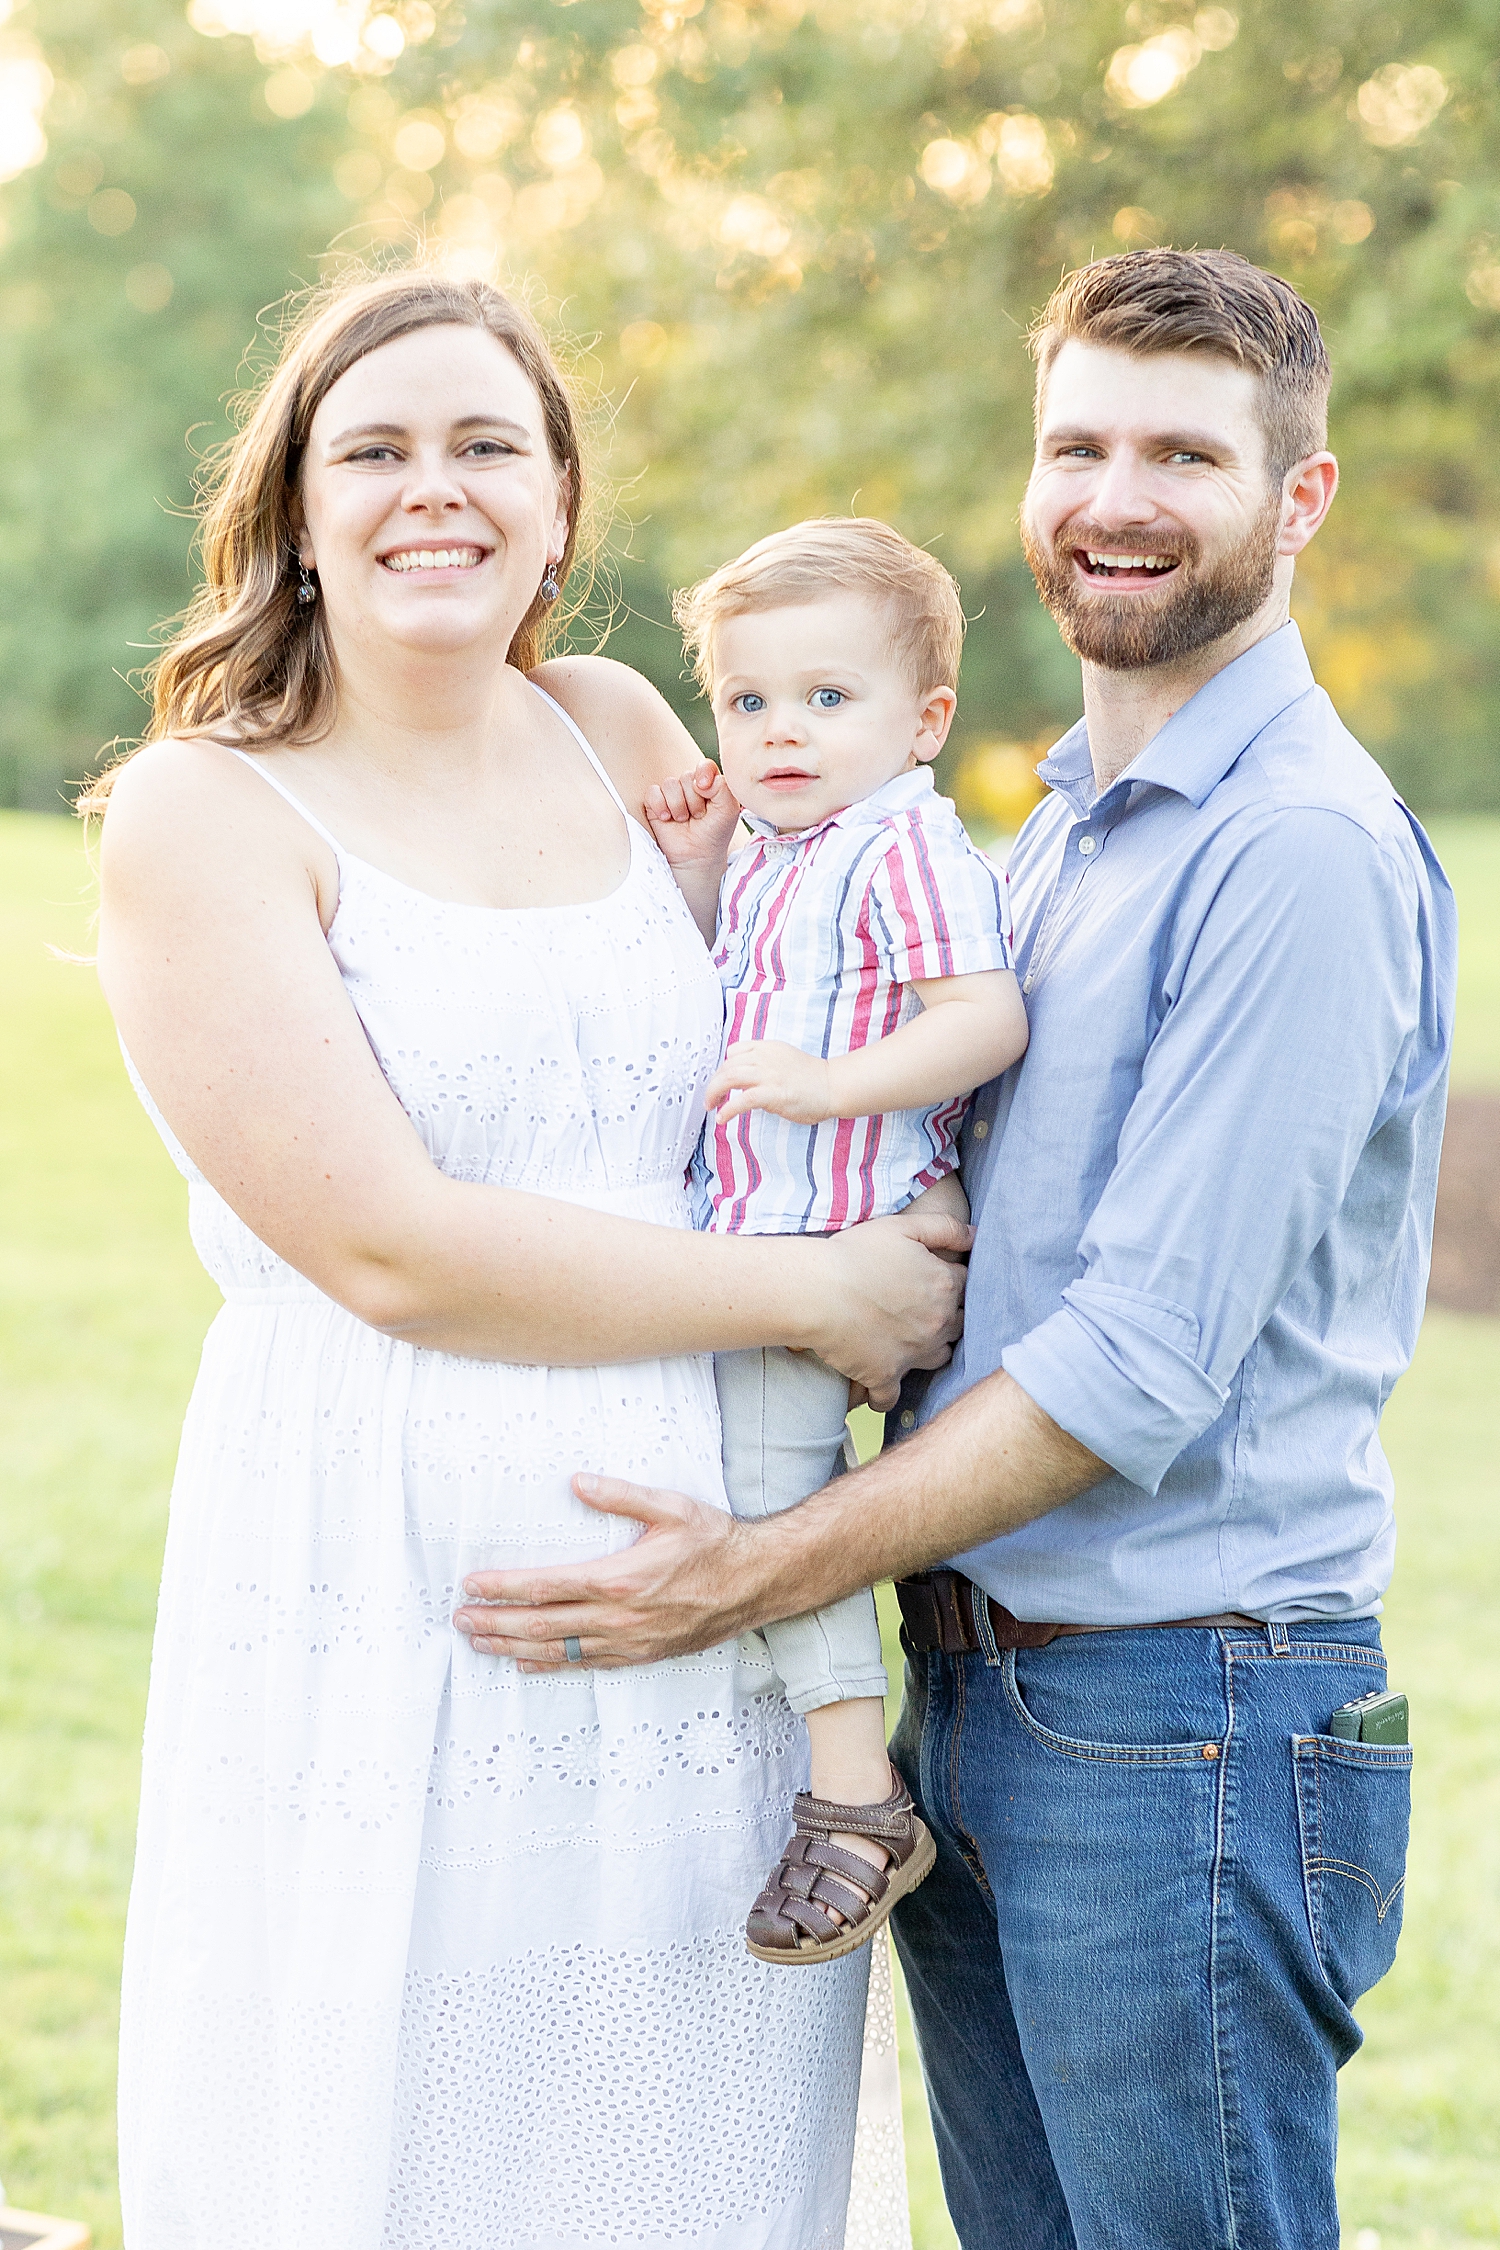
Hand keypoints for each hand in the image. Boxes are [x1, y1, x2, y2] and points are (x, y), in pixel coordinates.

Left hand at [453, 1474, 753, 1667]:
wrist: (758, 1582)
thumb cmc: (715, 1541)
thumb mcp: (670, 1507)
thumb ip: (620, 1495)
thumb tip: (577, 1482)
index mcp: (620, 1578)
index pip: (547, 1585)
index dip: (504, 1588)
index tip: (473, 1584)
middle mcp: (620, 1617)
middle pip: (543, 1624)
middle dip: (496, 1623)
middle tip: (461, 1620)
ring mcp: (630, 1641)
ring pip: (559, 1650)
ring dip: (514, 1647)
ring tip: (480, 1642)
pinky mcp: (642, 1654)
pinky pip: (586, 1664)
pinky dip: (551, 1664)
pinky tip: (528, 1662)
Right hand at [643, 760, 740, 872]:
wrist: (697, 857)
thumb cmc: (714, 833)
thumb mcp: (729, 810)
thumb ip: (723, 787)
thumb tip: (701, 779)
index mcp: (709, 784)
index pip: (704, 766)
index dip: (704, 773)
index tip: (705, 788)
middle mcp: (689, 787)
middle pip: (687, 777)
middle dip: (694, 800)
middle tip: (698, 816)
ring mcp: (671, 794)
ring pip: (670, 784)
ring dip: (678, 806)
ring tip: (684, 820)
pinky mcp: (654, 804)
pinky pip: (652, 792)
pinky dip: (660, 805)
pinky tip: (667, 819)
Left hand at [706, 1038, 833, 1124]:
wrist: (834, 1086)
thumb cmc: (813, 1079)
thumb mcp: (784, 1060)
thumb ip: (764, 1066)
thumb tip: (745, 1084)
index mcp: (767, 1048)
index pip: (734, 1051)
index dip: (723, 1067)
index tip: (721, 1082)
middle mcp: (765, 1057)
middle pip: (727, 1065)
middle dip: (714, 1083)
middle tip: (711, 1099)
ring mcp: (768, 1074)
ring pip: (728, 1077)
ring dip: (714, 1093)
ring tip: (712, 1106)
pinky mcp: (773, 1093)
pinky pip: (741, 1100)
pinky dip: (728, 1109)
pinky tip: (723, 1118)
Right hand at [806, 1203, 971, 1409]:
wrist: (817, 1291)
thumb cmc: (854, 1254)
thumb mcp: (902, 1226)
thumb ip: (945, 1227)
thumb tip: (977, 1235)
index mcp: (944, 1285)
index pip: (966, 1285)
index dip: (951, 1280)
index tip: (933, 1279)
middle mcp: (937, 1323)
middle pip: (959, 1324)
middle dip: (947, 1317)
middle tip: (922, 1309)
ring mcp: (914, 1353)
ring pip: (939, 1359)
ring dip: (929, 1352)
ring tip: (910, 1343)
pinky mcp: (886, 1376)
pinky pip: (892, 1397)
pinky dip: (885, 1394)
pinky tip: (877, 1386)